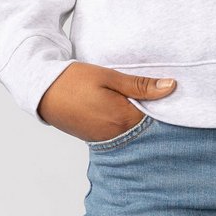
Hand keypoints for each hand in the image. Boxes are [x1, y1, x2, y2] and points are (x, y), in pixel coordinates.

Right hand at [37, 61, 176, 141]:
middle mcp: (116, 135)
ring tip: (141, 97)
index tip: (173, 91)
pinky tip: (124, 105)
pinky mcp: (95, 137)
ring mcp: (105, 139)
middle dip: (155, 111)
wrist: (42, 91)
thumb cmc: (74, 81)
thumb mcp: (109, 76)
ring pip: (133, 129)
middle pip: (147, 126)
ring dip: (139, 115)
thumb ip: (140, 84)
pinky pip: (119, 131)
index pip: (158, 117)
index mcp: (123, 119)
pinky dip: (125, 119)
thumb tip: (171, 86)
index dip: (166, 104)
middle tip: (159, 92)